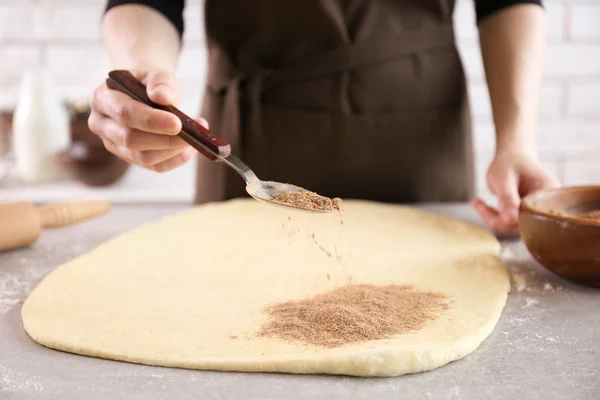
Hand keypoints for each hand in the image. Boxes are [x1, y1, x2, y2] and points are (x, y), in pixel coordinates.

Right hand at [88, 70, 205, 171]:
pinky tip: (191, 149)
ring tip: (197, 138)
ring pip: (142, 158)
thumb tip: (162, 97)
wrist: (147, 93)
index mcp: (102, 98)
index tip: (178, 123)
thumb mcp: (157, 74)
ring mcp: (114, 145)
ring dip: (173, 151)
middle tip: (193, 134)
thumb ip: (161, 81)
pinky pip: (154, 167)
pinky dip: (175, 160)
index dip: (151, 121)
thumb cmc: (151, 84)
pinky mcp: (130, 158)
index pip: (124, 113)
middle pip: (130, 140)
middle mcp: (102, 124)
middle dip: (165, 140)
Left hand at [472, 149, 559, 235]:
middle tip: (478, 202)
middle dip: (497, 218)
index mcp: (547, 194)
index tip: (486, 205)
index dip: (509, 218)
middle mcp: (546, 206)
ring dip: (493, 218)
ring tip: (478, 202)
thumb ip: (508, 198)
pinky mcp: (526, 215)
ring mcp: (536, 212)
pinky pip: (509, 224)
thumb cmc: (509, 163)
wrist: (512, 156)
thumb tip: (510, 220)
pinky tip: (479, 203)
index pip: (531, 216)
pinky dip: (493, 217)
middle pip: (523, 225)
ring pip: (513, 227)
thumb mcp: (504, 178)